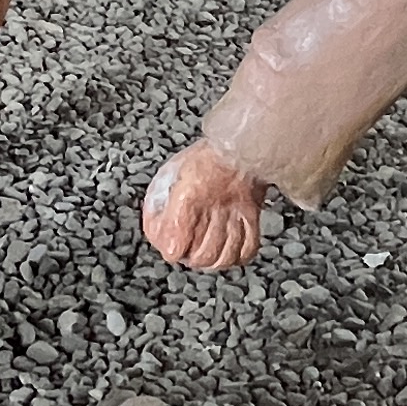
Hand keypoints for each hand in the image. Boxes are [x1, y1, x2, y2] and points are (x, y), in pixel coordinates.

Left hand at [142, 143, 266, 273]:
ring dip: (211, 260)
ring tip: (203, 254)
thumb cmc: (203, 156)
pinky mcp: (252, 216)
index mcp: (188, 198)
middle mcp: (213, 210)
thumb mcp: (171, 173)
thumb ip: (160, 198)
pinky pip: (247, 249)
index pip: (174, 244)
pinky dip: (236, 256)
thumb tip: (154, 217)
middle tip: (185, 250)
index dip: (167, 247)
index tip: (166, 242)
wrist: (238, 145)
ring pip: (224, 257)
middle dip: (190, 258)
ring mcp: (235, 215)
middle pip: (201, 255)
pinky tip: (226, 251)